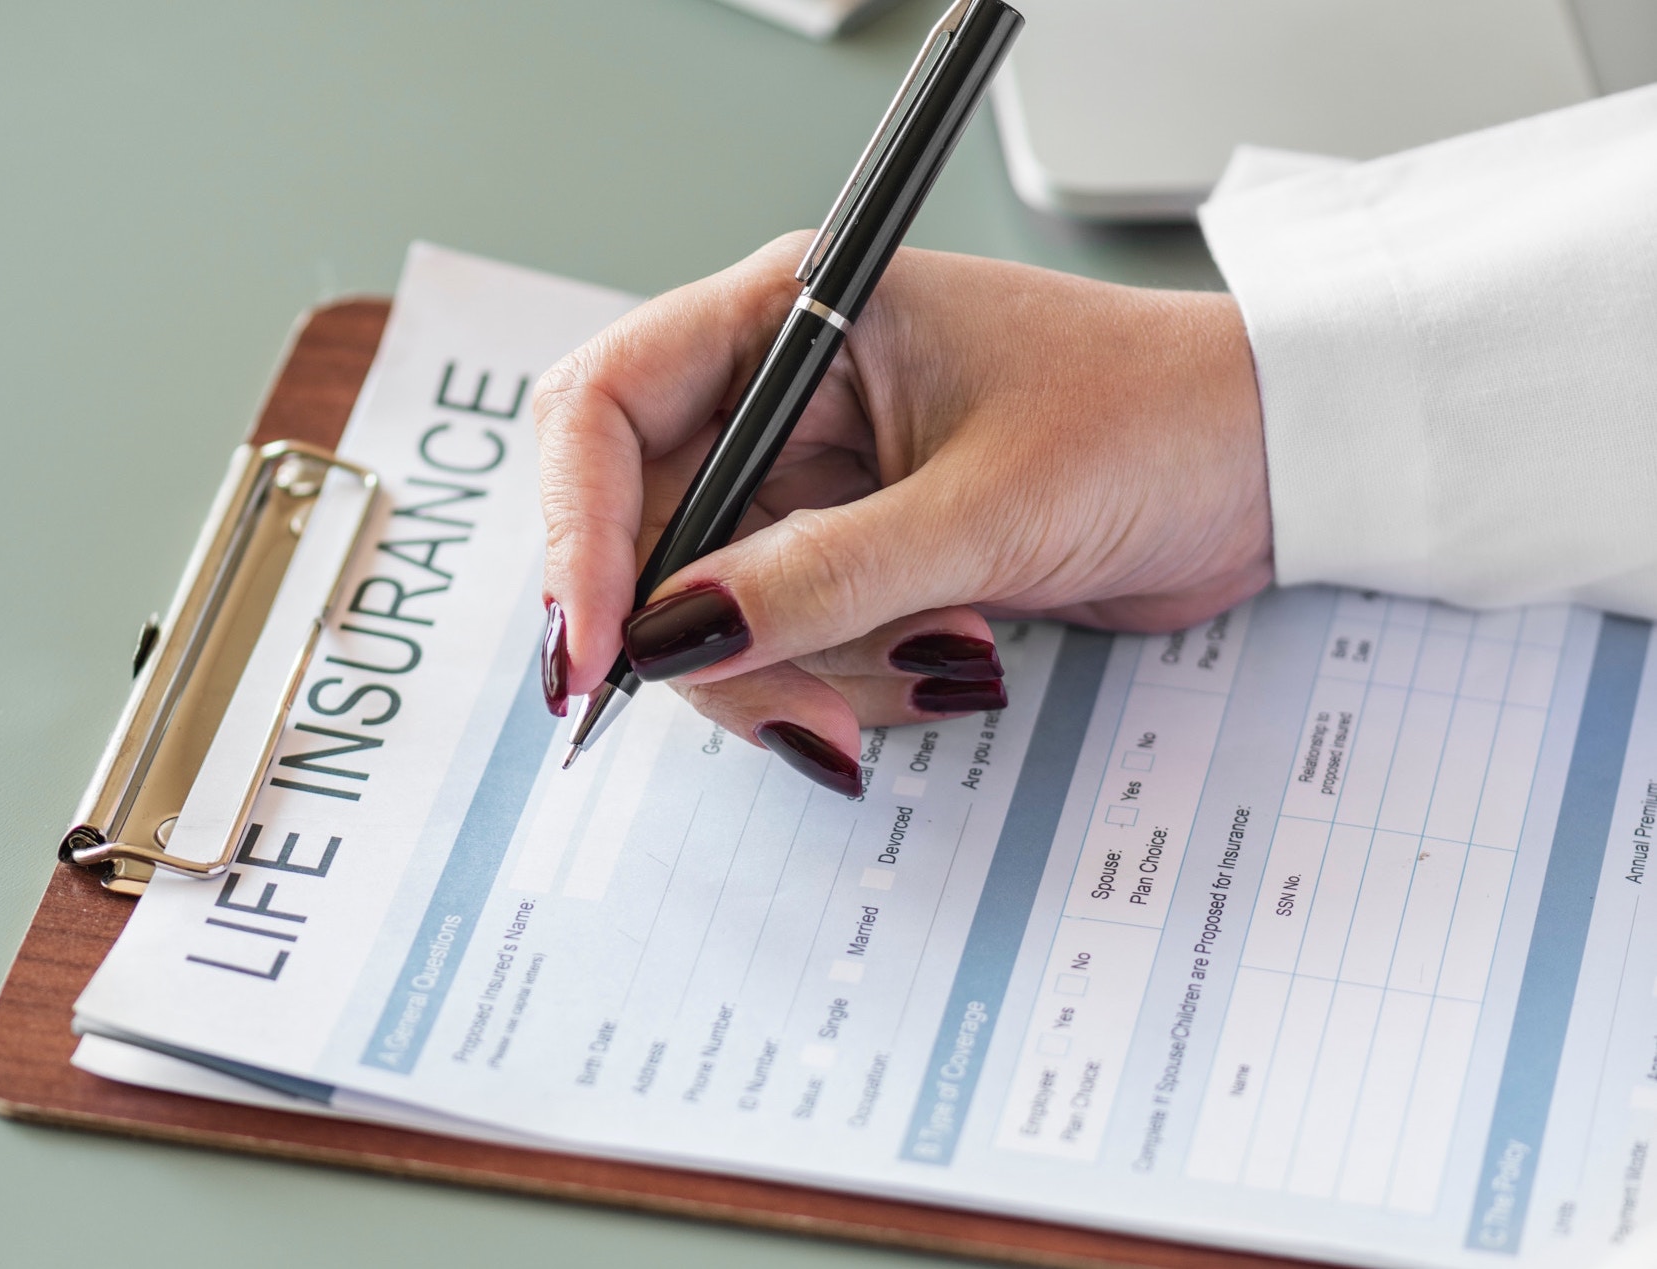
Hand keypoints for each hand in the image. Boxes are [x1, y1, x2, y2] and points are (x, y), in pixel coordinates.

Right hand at [534, 233, 1270, 794]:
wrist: (1265, 470)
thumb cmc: (1154, 425)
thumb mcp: (983, 509)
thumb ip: (820, 578)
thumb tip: (676, 640)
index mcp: (796, 316)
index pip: (607, 409)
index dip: (580, 535)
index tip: (598, 653)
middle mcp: (788, 394)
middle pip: (653, 536)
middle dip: (717, 641)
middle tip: (801, 716)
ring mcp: (820, 481)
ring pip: (722, 611)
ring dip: (812, 671)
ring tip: (945, 658)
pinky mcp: (859, 553)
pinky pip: (797, 641)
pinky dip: (856, 679)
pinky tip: (957, 657)